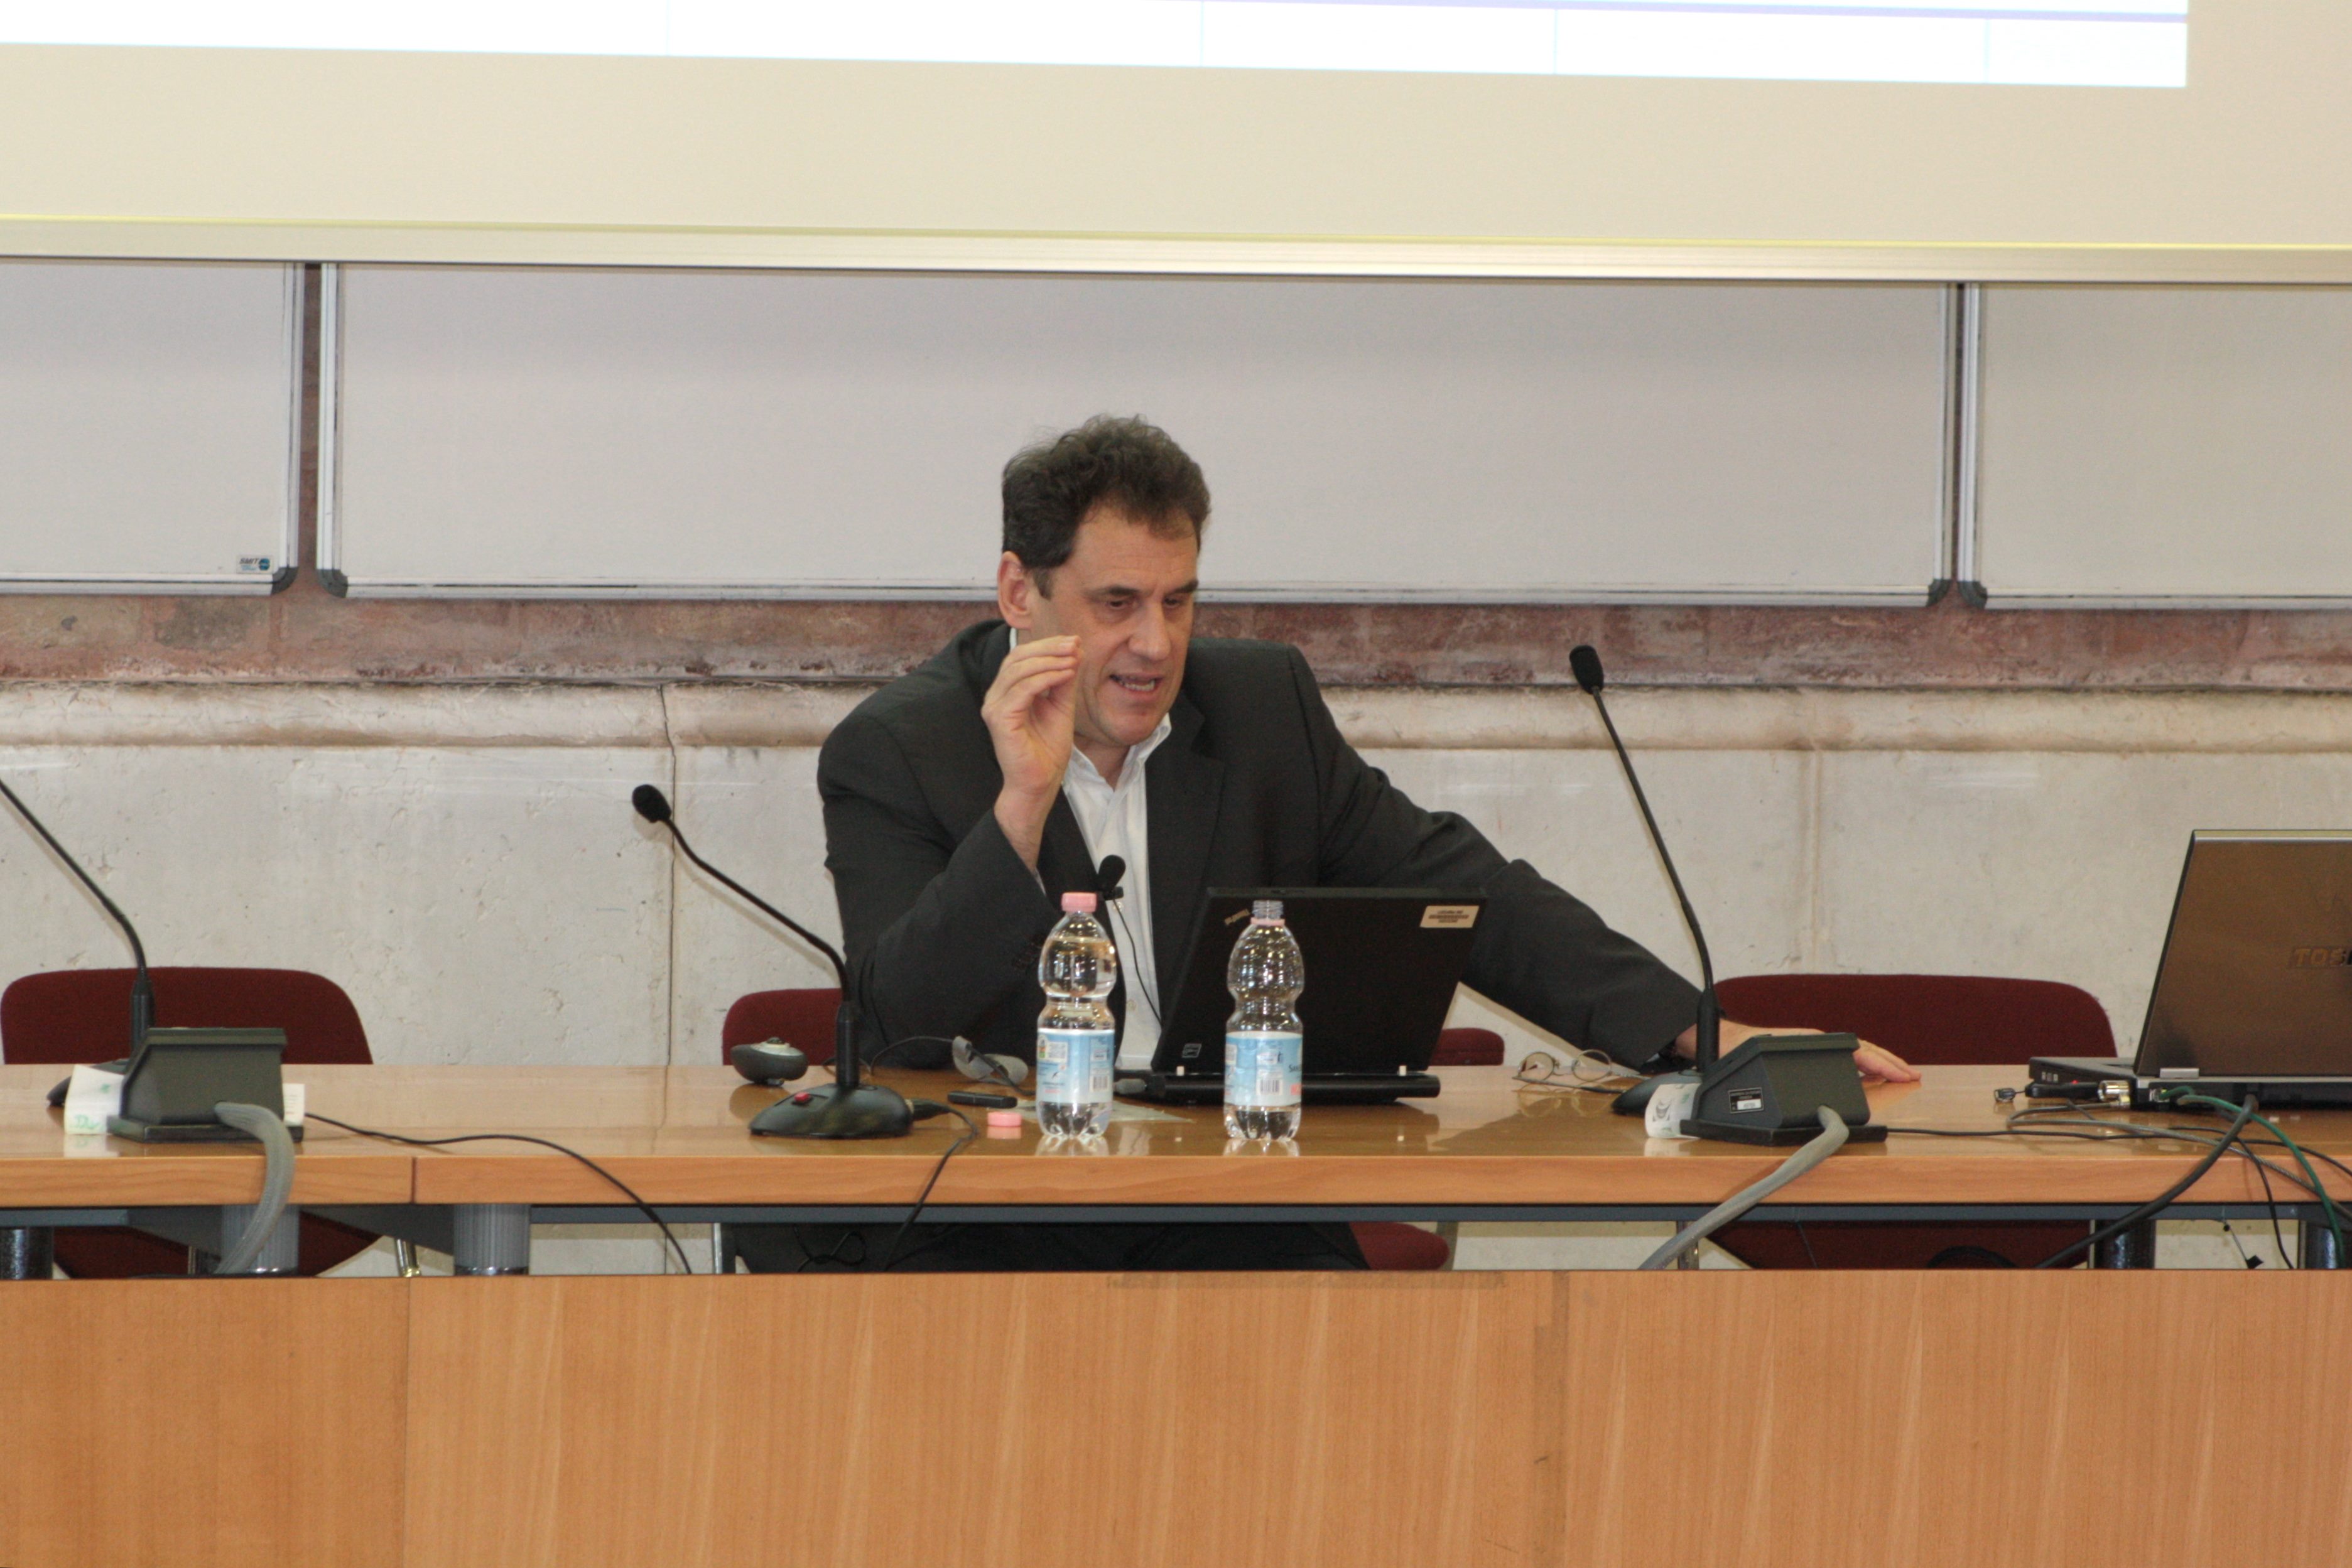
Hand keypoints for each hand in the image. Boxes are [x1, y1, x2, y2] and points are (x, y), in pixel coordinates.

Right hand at [982, 634, 1079, 867]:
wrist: (1040, 783)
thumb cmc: (1047, 750)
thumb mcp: (1061, 706)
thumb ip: (1064, 680)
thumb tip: (1075, 650)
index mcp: (1007, 691)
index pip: (1021, 656)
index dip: (1047, 645)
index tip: (1075, 641)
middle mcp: (995, 696)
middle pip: (1017, 657)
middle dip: (1048, 648)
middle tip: (1075, 645)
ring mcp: (994, 707)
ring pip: (1018, 670)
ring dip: (1049, 660)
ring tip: (1074, 660)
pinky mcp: (999, 720)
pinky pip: (1022, 690)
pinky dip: (1045, 678)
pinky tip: (1066, 675)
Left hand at [1673, 1019, 1919, 1082]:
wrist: (1720, 1042)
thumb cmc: (1738, 1050)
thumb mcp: (1763, 1058)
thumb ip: (1785, 1071)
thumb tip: (1806, 1085)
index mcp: (1812, 1041)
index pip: (1858, 1051)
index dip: (1882, 1064)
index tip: (1903, 1075)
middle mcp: (1817, 1043)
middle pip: (1863, 1050)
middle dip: (1890, 1063)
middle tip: (1913, 1075)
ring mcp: (1815, 1048)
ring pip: (1856, 1053)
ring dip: (1879, 1064)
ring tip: (1900, 1074)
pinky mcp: (1809, 1055)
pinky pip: (1844, 1058)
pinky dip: (1863, 1066)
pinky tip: (1868, 1075)